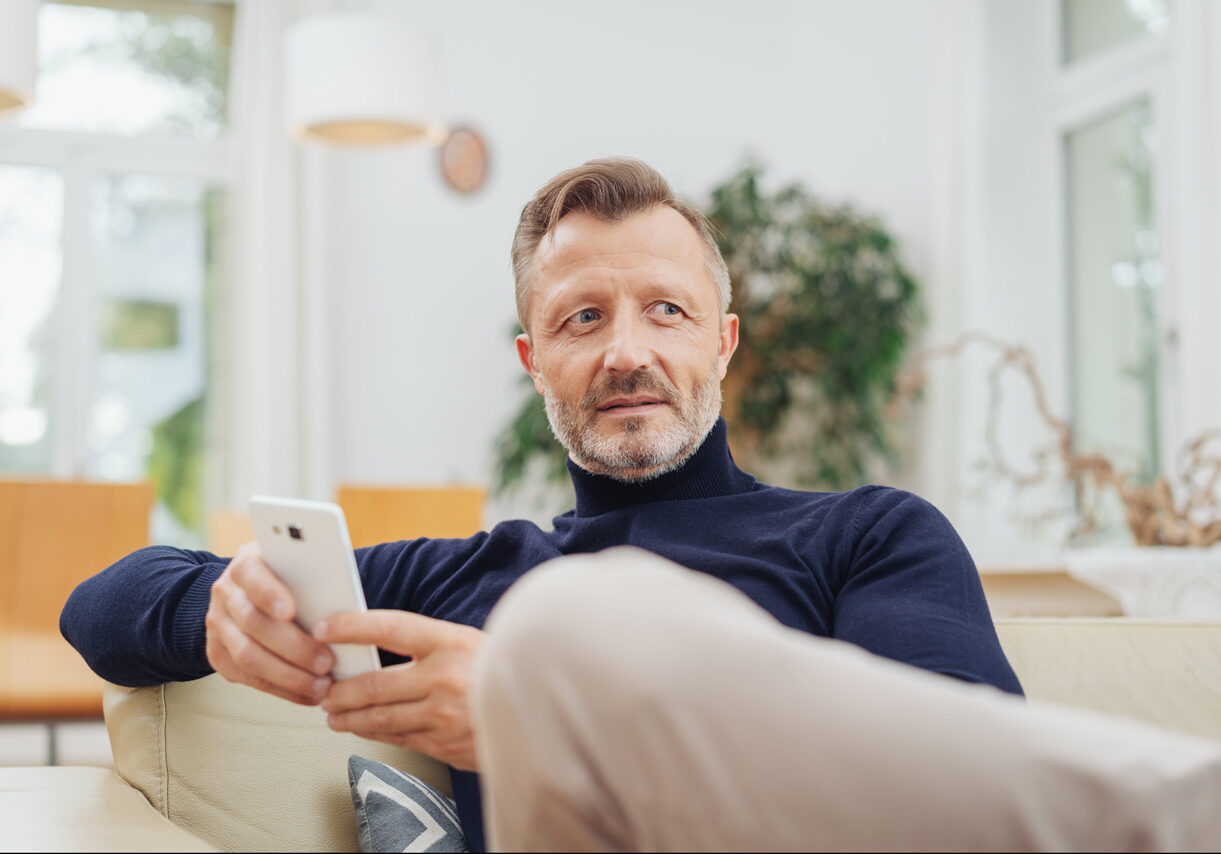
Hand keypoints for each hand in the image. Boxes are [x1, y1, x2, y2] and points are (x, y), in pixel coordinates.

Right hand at [205, 541, 335, 704]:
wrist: (248, 591)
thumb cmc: (287, 577)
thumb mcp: (297, 564)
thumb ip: (312, 576)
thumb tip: (345, 604)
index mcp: (246, 564)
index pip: (251, 574)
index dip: (268, 593)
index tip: (291, 611)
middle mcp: (225, 593)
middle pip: (253, 623)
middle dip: (293, 647)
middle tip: (326, 663)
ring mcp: (218, 625)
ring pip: (248, 656)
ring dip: (288, 676)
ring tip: (321, 686)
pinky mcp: (218, 655)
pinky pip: (248, 678)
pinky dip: (281, 690)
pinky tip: (308, 695)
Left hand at [315, 610, 483, 770]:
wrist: (539, 710)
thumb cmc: (496, 671)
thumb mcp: (466, 642)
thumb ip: (426, 644)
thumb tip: (372, 646)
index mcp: (452, 642)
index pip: (391, 629)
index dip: (353, 627)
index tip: (326, 628)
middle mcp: (445, 678)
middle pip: (375, 685)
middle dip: (340, 690)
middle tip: (322, 689)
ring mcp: (444, 716)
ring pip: (380, 718)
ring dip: (349, 717)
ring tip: (333, 714)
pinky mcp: (445, 745)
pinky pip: (398, 739)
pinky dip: (373, 733)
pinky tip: (362, 728)